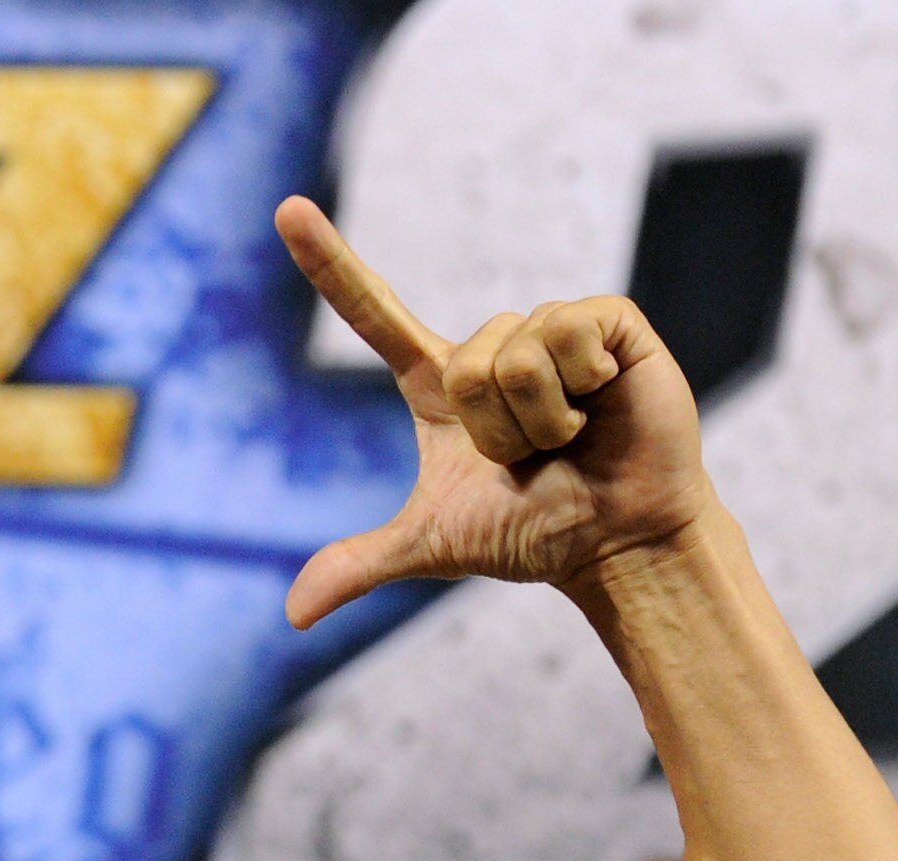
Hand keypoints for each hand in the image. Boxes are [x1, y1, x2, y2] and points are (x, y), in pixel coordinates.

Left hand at [276, 196, 713, 627]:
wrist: (611, 542)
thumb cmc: (532, 533)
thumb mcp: (432, 545)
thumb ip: (362, 564)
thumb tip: (293, 615)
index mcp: (442, 382)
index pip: (373, 313)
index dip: (330, 263)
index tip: (285, 208)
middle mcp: (493, 344)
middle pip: (459, 362)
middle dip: (492, 428)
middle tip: (530, 455)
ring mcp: (552, 326)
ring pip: (509, 352)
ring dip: (535, 417)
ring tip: (568, 436)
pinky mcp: (608, 320)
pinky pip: (563, 335)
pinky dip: (576, 388)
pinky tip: (603, 404)